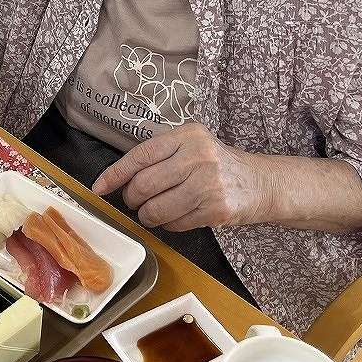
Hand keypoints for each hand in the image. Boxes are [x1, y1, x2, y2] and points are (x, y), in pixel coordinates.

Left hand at [91, 123, 265, 232]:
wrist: (261, 183)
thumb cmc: (218, 165)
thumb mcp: (192, 146)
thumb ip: (160, 156)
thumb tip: (117, 178)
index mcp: (188, 136)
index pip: (141, 156)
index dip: (115, 174)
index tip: (100, 187)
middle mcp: (198, 157)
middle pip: (143, 185)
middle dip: (132, 199)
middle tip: (136, 201)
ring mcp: (209, 184)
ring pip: (156, 209)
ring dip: (148, 216)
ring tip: (155, 211)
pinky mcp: (216, 210)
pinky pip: (174, 225)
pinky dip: (168, 225)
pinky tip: (177, 216)